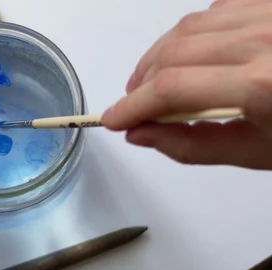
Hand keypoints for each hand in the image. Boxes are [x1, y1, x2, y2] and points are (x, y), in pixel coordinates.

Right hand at [101, 0, 271, 169]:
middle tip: (133, 107)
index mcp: (262, 84)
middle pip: (173, 51)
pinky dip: (194, 33)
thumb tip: (142, 134)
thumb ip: (192, 146)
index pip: (171, 88)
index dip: (132, 105)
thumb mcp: (258, 153)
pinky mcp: (271, 2)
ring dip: (160, 55)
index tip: (114, 120)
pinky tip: (194, 55)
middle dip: (142, 81)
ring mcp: (270, 12)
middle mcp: (265, 37)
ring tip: (154, 81)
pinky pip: (218, 8)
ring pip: (190, 25)